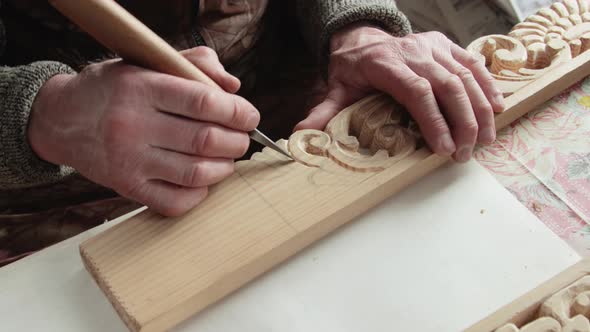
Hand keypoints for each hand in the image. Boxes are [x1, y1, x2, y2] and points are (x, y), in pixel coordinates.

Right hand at [28, 46, 258, 215]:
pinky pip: (175, 201)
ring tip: (227, 158)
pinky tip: (204, 180)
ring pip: (196, 173)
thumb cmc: (113, 89)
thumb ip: (194, 64)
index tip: (250, 117)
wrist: (61, 120)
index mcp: (141, 88)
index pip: (203, 102)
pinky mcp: (127, 187)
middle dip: (236, 141)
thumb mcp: (148, 62)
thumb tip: (233, 86)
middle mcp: (133, 125)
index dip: (237, 111)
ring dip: (225, 168)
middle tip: (242, 138)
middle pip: (205, 140)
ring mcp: (129, 161)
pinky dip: (200, 194)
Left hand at [295, 24, 504, 161]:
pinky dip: (488, 85)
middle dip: (463, 121)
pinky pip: (473, 64)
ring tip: (486, 139)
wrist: (363, 38)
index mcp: (387, 64)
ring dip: (480, 108)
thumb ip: (324, 112)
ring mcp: (433, 46)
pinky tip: (499, 107)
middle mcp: (414, 52)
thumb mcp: (336, 89)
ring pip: (466, 75)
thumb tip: (302, 136)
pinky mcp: (447, 45)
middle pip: (448, 85)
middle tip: (466, 153)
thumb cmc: (353, 68)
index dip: (433, 120)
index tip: (443, 148)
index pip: (417, 92)